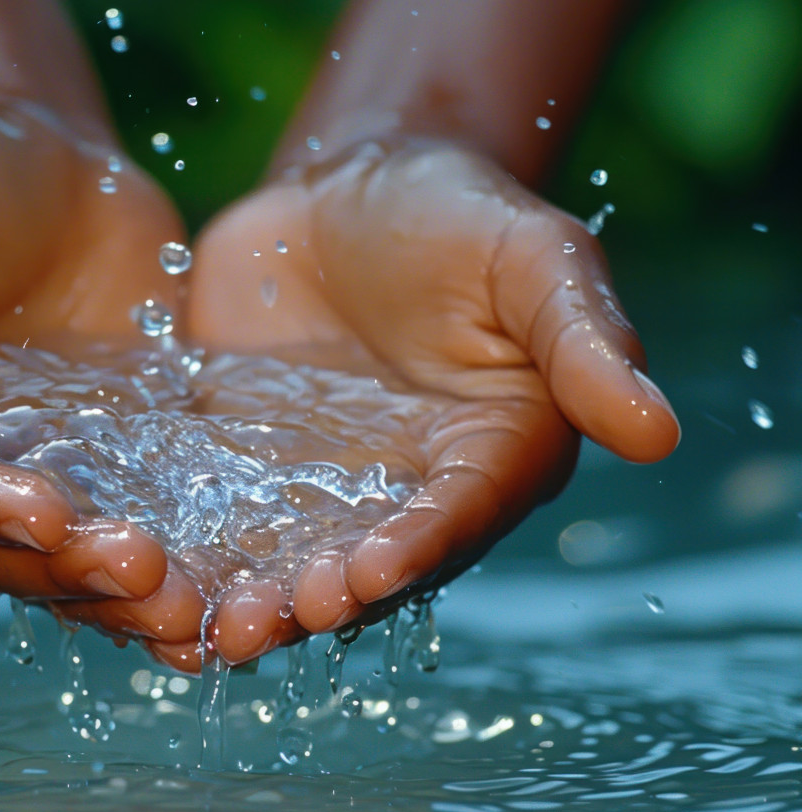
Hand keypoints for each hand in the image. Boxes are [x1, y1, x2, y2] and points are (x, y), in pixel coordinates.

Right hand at [0, 100, 210, 648]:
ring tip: (195, 610)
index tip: (45, 509)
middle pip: (5, 546)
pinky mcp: (118, 470)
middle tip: (144, 574)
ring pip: (76, 561)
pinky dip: (183, 568)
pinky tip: (231, 600)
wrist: (43, 164)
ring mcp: (42, 476)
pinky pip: (145, 529)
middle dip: (71, 569)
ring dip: (130, 595)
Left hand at [136, 138, 679, 667]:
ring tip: (213, 625)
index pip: (457, 516)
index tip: (370, 568)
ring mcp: (320, 486)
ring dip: (254, 599)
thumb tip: (660, 432)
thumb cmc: (457, 214)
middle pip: (365, 563)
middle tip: (273, 617)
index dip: (418, 547)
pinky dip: (193, 554)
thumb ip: (583, 340)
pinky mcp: (247, 467)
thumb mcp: (533, 257)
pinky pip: (219, 519)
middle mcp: (405, 491)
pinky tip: (151, 579)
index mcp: (488, 454)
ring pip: (288, 559)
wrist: (348, 187)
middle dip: (321, 597)